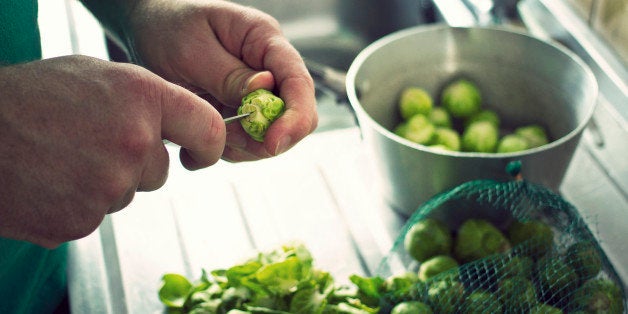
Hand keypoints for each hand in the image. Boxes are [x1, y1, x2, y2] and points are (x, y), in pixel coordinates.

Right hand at [0, 55, 224, 247]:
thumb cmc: (30, 97)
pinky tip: (50, 181)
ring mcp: (108, 186)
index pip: (208, 129)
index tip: (202, 153)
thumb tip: (179, 127)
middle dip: (135, 162)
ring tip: (62, 158)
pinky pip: (95, 215)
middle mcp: (133, 142)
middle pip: (159, 170)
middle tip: (90, 143)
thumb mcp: (96, 76)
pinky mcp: (80, 221)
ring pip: (126, 193)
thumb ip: (145, 101)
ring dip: (104, 182)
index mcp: (142, 98)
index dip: (209, 145)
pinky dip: (76, 204)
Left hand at [124, 0, 317, 160]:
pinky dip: (224, 149)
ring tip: (201, 133)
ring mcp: (255, 93)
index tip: (273, 143)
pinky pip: (245, 143)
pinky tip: (196, 139)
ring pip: (268, 135)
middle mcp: (267, 68)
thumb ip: (227, 74)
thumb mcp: (191, 48)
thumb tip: (264, 89)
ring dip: (240, 146)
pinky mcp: (239, 112)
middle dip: (264, 137)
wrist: (143, 30)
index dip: (295, 118)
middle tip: (223, 138)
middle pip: (291, 116)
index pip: (298, 82)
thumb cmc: (166, 26)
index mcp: (263, 40)